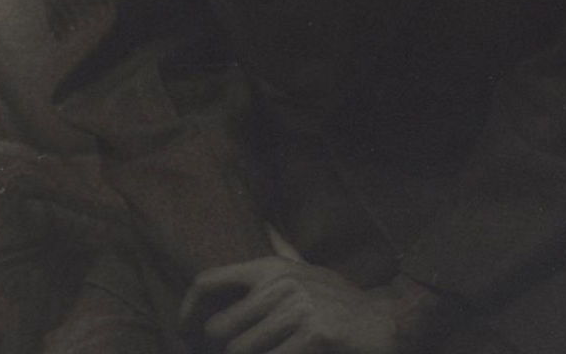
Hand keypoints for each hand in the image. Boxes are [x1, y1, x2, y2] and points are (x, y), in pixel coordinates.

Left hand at [180, 257, 398, 353]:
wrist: (381, 321)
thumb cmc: (336, 299)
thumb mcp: (306, 269)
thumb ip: (280, 251)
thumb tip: (266, 224)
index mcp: (272, 267)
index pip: (209, 279)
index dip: (187, 309)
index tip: (185, 330)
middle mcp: (280, 283)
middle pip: (219, 328)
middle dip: (229, 347)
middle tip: (250, 349)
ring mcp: (297, 309)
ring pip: (240, 351)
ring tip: (275, 350)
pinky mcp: (312, 336)